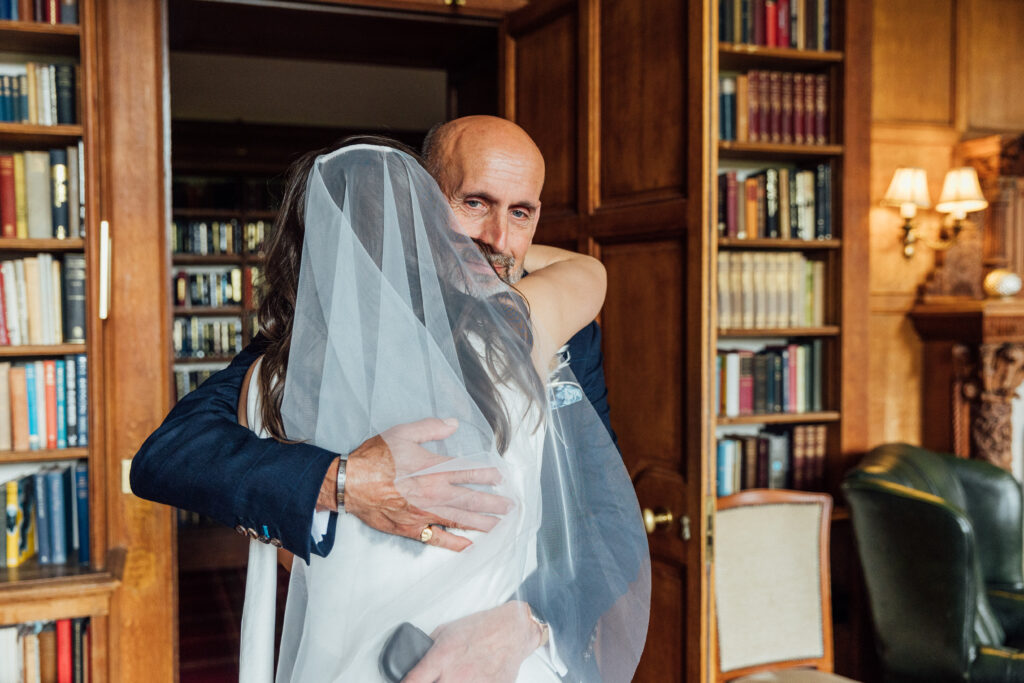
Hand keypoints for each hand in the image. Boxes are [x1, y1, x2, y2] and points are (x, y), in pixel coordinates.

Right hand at [345, 418, 512, 550]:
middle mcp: (434, 493)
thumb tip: (453, 423)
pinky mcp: (412, 528)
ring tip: (500, 526)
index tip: (501, 478)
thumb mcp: (403, 433)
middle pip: (472, 500)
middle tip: (510, 507)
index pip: (469, 472)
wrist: (350, 483)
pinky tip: (468, 545)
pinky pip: (438, 538)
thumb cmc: (375, 457)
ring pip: (461, 521)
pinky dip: (455, 543)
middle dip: (494, 504)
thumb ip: (431, 427)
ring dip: (482, 524)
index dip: (487, 475)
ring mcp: (425, 514)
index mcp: (434, 469)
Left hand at [403, 602, 542, 682]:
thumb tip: (418, 663)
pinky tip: (469, 678)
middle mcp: (456, 675)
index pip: (412, 682)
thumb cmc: (482, 627)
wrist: (511, 630)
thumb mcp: (446, 631)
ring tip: (455, 677)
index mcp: (442, 658)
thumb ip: (429, 650)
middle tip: (433, 679)